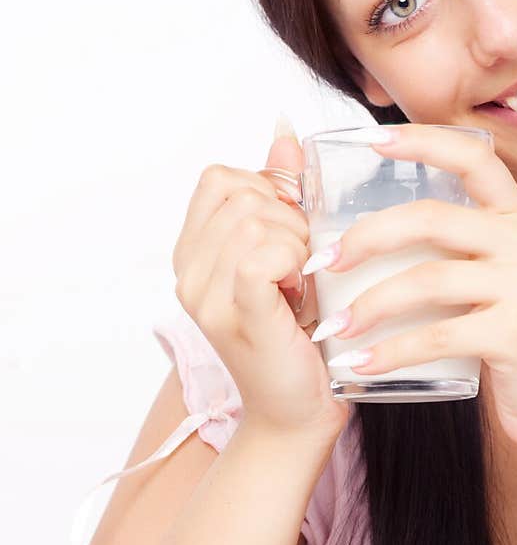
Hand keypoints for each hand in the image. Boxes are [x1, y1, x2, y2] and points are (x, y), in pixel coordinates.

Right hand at [171, 124, 349, 444]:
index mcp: (194, 250)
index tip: (290, 236)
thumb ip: (282, 192)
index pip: (221, 178)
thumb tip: (286, 132)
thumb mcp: (291, 252)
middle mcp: (188, 270)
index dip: (268, 193)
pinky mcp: (236, 315)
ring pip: (256, 220)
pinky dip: (293, 266)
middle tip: (301, 270)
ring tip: (300, 286)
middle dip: (289, 221)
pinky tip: (298, 296)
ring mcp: (205, 295)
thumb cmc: (300, 334)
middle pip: (243, 195)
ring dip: (297, 246)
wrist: (297, 412)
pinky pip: (261, 254)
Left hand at [307, 123, 516, 462]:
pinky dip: (390, 351)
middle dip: (367, 238)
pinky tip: (360, 363)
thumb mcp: (495, 275)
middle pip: (431, 219)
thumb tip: (371, 226)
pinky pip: (436, 335)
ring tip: (333, 328)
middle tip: (323, 261)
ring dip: (369, 305)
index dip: (422, 141)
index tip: (370, 138)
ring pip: (426, 280)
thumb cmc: (510, 335)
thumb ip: (455, 245)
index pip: (472, 158)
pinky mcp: (514, 334)